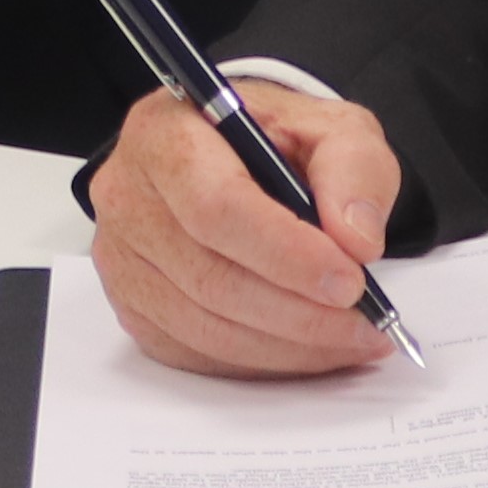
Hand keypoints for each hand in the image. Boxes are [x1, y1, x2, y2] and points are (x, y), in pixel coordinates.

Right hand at [88, 81, 406, 375]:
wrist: (232, 155)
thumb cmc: (275, 139)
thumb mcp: (330, 126)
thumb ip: (354, 169)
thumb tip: (356, 241)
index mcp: (167, 131)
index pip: (216, 205)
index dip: (285, 252)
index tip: (349, 281)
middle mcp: (127, 194)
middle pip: (210, 276)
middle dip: (299, 312)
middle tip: (365, 322)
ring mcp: (121, 257)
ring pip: (205, 327)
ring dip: (288, 346)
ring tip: (351, 338)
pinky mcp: (132, 305)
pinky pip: (197, 353)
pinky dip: (261, 361)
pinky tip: (309, 348)